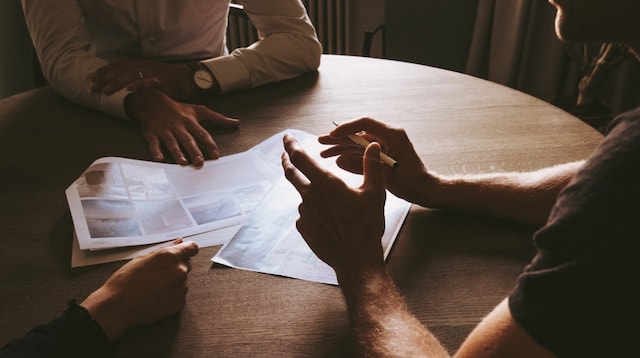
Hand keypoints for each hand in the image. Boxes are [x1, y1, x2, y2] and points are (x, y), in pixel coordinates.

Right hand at [81, 239, 198, 340]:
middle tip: (157, 273)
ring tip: (152, 287)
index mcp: (170, 256)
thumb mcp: (142, 258)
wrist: (118, 307)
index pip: (192, 248)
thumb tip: (179, 241)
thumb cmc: (125, 281)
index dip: (187, 249)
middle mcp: (180, 271)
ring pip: (182, 280)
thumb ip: (165, 249)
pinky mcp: (180, 303)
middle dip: (176, 266)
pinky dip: (171, 294)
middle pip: (187, 264)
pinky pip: (179, 294)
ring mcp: (181, 288)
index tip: (183, 252)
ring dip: (173, 281)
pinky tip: (155, 296)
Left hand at [91, 59, 201, 99]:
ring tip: (106, 90)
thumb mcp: (150, 75)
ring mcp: (153, 73)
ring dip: (117, 83)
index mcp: (140, 64)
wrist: (189, 79)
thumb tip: (121, 86)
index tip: (91, 77)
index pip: (118, 65)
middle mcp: (144, 66)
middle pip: (120, 71)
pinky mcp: (162, 81)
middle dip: (105, 79)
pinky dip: (138, 84)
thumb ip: (136, 78)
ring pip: (131, 76)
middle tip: (92, 87)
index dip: (104, 71)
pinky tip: (128, 89)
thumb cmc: (169, 80)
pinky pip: (148, 82)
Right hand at [125, 89, 238, 166]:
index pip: (202, 134)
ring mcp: (165, 130)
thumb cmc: (179, 109)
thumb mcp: (199, 110)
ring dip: (177, 152)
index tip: (216, 155)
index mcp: (190, 122)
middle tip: (199, 162)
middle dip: (194, 150)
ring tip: (183, 162)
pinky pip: (153, 143)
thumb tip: (236, 122)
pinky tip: (158, 159)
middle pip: (187, 139)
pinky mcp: (151, 133)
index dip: (209, 144)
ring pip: (172, 142)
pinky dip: (155, 151)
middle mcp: (179, 126)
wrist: (153, 102)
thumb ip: (218, 118)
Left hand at [282, 134, 385, 280]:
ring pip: (303, 194)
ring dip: (310, 191)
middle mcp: (310, 196)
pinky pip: (306, 213)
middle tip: (285, 152)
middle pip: (291, 173)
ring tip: (333, 203)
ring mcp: (304, 213)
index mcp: (326, 184)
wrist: (356, 260)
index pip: (301, 158)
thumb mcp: (375, 193)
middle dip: (286, 160)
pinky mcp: (303, 227)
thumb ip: (372, 166)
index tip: (287, 137)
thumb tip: (372, 145)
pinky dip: (314, 210)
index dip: (291, 145)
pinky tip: (329, 219)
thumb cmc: (367, 226)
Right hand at [319, 117, 434, 205]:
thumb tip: (340, 159)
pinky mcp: (382, 154)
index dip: (346, 128)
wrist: (425, 189)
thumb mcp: (385, 175)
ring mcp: (384, 145)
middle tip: (321, 142)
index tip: (332, 135)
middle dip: (339, 138)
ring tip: (324, 152)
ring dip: (341, 147)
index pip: (365, 123)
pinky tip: (337, 159)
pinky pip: (362, 151)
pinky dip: (349, 154)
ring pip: (358, 142)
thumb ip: (362, 166)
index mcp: (392, 135)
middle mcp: (388, 136)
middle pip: (358, 132)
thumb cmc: (412, 182)